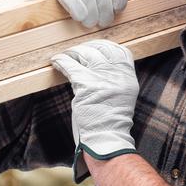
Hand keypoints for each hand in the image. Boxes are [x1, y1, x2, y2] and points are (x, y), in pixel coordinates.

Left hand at [50, 40, 139, 182]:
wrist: (106, 139)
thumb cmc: (110, 121)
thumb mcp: (121, 96)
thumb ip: (114, 80)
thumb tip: (98, 65)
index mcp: (128, 77)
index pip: (120, 51)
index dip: (104, 46)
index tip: (93, 47)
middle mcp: (117, 74)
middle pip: (100, 49)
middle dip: (86, 47)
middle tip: (75, 51)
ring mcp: (102, 78)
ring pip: (85, 54)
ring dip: (72, 53)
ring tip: (65, 56)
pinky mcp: (86, 85)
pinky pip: (71, 66)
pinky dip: (61, 61)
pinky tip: (56, 61)